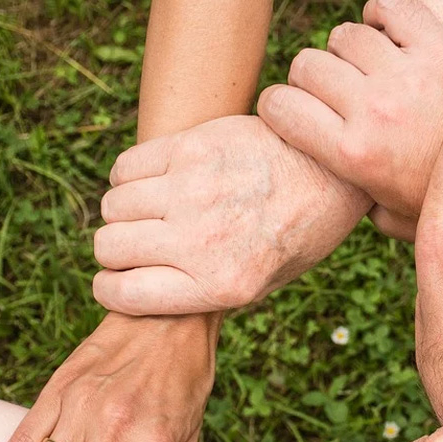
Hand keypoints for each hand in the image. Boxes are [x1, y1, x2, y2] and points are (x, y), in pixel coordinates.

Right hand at [93, 115, 370, 314]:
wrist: (333, 171)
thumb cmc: (297, 232)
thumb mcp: (262, 284)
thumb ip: (203, 292)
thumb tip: (140, 291)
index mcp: (221, 285)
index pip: (123, 294)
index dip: (110, 289)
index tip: (116, 281)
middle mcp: (202, 240)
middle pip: (109, 247)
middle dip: (115, 250)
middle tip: (138, 244)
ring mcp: (194, 190)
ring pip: (113, 206)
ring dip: (123, 212)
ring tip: (150, 211)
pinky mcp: (192, 147)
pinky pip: (126, 167)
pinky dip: (128, 177)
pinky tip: (154, 181)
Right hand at [258, 0, 442, 240]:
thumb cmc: (442, 198)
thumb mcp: (391, 218)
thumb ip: (353, 206)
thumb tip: (323, 199)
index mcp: (353, 154)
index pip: (279, 106)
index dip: (278, 106)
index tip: (291, 112)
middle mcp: (375, 110)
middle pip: (308, 65)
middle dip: (311, 79)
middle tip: (333, 94)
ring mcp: (409, 76)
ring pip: (345, 36)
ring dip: (349, 50)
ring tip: (366, 70)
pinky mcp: (442, 48)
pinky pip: (391, 7)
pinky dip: (382, 14)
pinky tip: (387, 35)